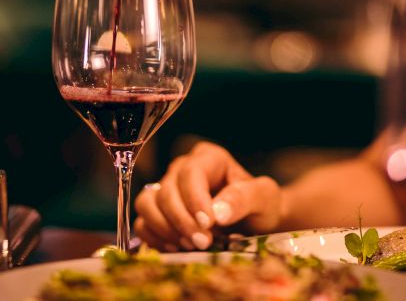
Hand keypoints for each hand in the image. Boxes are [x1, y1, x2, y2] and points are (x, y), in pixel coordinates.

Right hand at [134, 141, 281, 250]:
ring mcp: (168, 189)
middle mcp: (183, 169)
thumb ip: (244, 197)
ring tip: (190, 245)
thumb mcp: (263, 197)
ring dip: (165, 228)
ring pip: (147, 203)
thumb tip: (217, 211)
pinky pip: (143, 222)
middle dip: (182, 220)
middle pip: (167, 190)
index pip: (191, 172)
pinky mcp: (159, 211)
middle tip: (203, 242)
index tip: (208, 224)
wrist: (256, 222)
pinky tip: (178, 248)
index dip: (194, 199)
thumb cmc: (261, 204)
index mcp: (209, 158)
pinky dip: (155, 237)